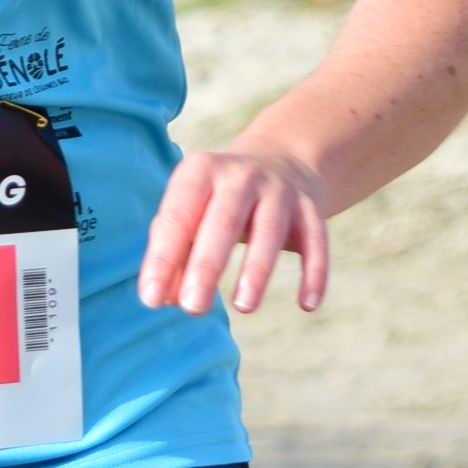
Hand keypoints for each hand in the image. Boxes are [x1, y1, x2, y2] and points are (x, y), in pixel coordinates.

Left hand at [138, 143, 330, 316]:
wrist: (281, 160)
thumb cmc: (219, 201)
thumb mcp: (193, 214)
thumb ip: (175, 254)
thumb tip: (162, 298)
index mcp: (200, 172)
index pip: (177, 216)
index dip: (163, 258)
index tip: (151, 299)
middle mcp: (240, 175)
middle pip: (223, 220)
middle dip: (206, 265)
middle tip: (192, 308)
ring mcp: (279, 189)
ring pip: (269, 230)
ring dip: (257, 269)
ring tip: (243, 307)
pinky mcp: (310, 208)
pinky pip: (316, 241)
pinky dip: (314, 272)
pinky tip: (307, 305)